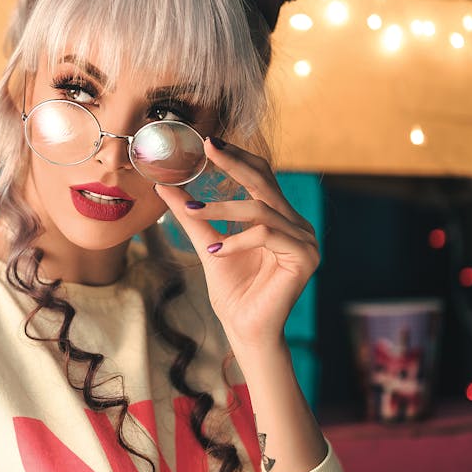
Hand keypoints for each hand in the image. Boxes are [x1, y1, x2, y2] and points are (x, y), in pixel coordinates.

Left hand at [152, 137, 319, 350]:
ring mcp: (305, 240)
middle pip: (265, 182)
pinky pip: (267, 235)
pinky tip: (216, 251)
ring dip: (223, 208)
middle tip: (208, 147)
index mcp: (279, 218)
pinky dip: (238, 240)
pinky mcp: (304, 256)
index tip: (208, 142)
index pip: (260, 177)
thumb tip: (166, 187)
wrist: (245, 330)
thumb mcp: (207, 245)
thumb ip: (193, 217)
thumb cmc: (232, 292)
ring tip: (195, 212)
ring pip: (261, 209)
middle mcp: (296, 224)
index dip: (236, 158)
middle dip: (234, 163)